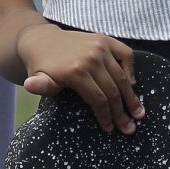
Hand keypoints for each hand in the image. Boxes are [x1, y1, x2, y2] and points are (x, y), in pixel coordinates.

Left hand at [18, 23, 143, 134]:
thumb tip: (30, 85)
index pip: (98, 99)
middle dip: (122, 112)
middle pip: (112, 91)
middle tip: (129, 128)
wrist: (41, 41)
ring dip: (131, 97)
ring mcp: (100, 47)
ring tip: (138, 112)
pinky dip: (131, 69)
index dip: (106, 116)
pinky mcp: (105, 39)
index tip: (110, 128)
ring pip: (121, 77)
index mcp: (75, 70)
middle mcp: (91, 57)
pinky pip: (126, 54)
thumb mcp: (38, 78)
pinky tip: (131, 84)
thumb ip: (40, 86)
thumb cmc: (41, 66)